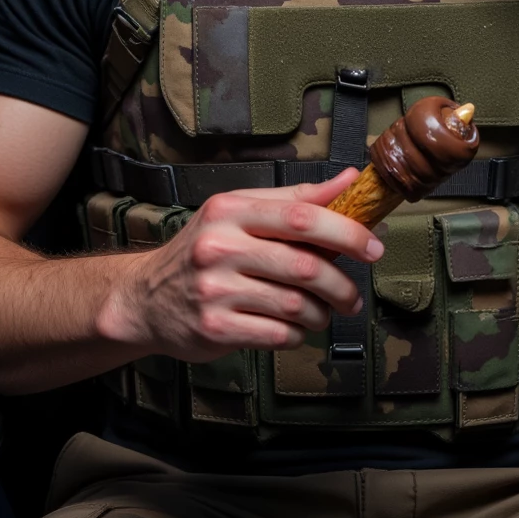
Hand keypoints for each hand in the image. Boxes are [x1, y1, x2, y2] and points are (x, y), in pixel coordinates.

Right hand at [105, 168, 382, 361]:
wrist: (145, 297)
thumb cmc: (204, 250)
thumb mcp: (240, 213)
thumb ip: (296, 199)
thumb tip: (351, 181)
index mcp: (231, 210)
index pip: (300, 216)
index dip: (345, 231)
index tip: (373, 247)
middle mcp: (220, 246)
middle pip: (304, 266)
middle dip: (341, 285)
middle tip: (352, 295)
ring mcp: (215, 289)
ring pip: (296, 305)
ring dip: (321, 314)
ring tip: (323, 312)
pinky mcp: (214, 328)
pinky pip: (278, 335)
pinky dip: (298, 335)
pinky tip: (293, 328)